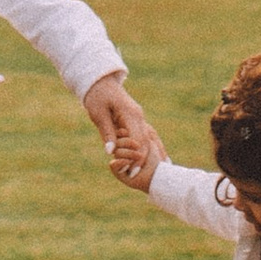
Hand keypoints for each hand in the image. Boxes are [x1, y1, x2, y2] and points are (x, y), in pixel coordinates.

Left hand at [83, 75, 163, 192]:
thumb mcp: (98, 114)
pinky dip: (152, 146)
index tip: (133, 173)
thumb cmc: (97, 96)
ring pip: (150, 138)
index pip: (138, 140)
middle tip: (144, 178)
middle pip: (147, 141)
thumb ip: (107, 132)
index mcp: (130, 114)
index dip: (136, 158)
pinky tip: (159, 156)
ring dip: (154, 153)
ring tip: (163, 169)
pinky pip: (146, 134)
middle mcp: (139, 116)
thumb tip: (111, 152)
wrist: (101, 81)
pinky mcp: (137, 118)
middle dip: (145, 160)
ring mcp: (139, 117)